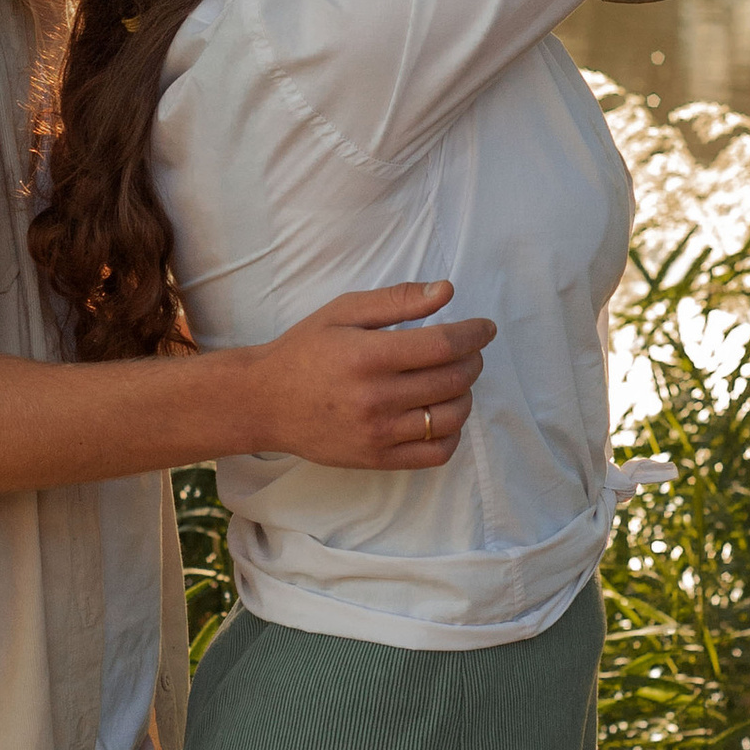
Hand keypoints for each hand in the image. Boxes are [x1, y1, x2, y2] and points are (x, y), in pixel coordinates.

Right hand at [245, 280, 495, 466]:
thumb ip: (397, 300)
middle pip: (452, 380)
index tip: (484, 328)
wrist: (264, 402)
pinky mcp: (377, 458)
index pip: (443, 345)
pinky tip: (441, 414)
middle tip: (469, 351)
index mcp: (368, 355)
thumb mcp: (343, 311)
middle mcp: (375, 398)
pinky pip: (435, 453)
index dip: (474, 334)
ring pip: (450, 417)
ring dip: (465, 395)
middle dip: (473, 360)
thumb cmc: (305, 351)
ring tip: (454, 380)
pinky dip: (451, 434)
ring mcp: (378, 433)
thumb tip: (446, 291)